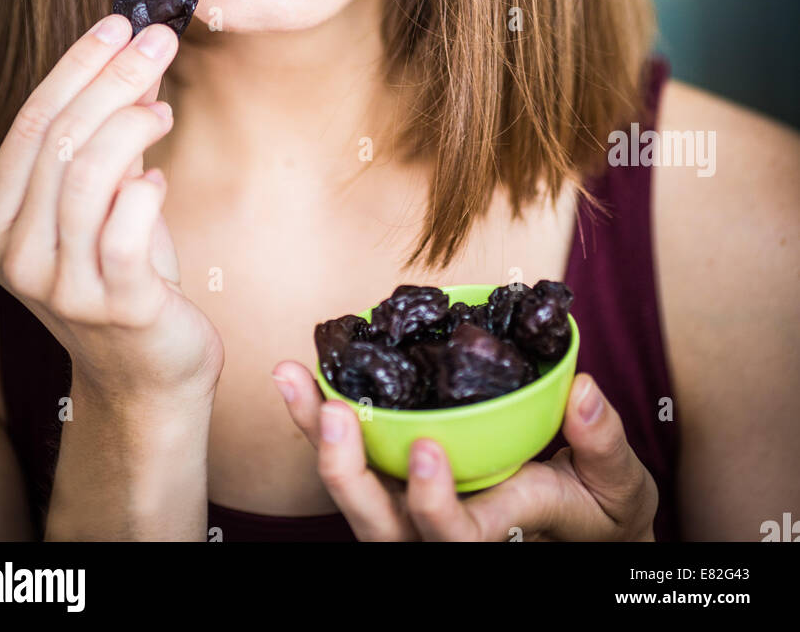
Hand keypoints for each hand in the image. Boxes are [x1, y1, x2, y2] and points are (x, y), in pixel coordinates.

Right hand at [0, 14, 223, 403]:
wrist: (147, 371)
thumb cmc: (122, 274)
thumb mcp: (100, 201)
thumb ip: (105, 138)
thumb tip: (132, 58)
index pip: (32, 125)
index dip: (78, 66)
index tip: (119, 24)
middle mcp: (15, 257)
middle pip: (62, 140)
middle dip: (115, 77)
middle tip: (157, 40)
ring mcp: (62, 285)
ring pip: (91, 173)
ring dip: (134, 122)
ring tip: (163, 108)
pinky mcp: (117, 305)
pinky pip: (127, 226)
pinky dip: (147, 188)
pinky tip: (159, 180)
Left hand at [270, 365, 657, 540]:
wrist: (582, 527)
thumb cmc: (599, 509)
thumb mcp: (620, 487)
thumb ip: (604, 445)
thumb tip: (584, 393)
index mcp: (500, 531)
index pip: (456, 536)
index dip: (434, 503)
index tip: (426, 452)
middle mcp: (445, 528)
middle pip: (382, 525)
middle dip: (350, 475)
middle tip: (335, 413)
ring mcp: (414, 509)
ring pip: (353, 492)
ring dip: (317, 437)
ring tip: (293, 378)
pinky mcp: (399, 482)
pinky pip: (351, 459)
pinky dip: (318, 420)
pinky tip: (300, 375)